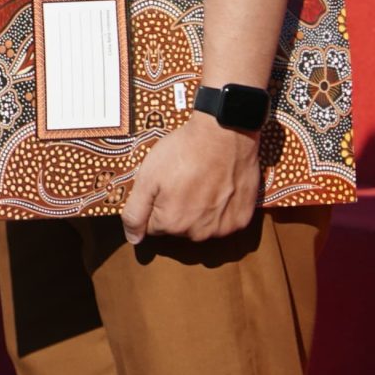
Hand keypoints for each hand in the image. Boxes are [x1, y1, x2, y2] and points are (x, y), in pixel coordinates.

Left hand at [121, 113, 259, 245]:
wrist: (224, 135)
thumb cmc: (183, 152)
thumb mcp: (147, 177)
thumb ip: (135, 212)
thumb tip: (133, 239)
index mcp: (171, 224)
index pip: (153, 226)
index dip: (155, 203)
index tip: (163, 185)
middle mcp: (197, 234)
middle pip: (178, 228)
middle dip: (176, 208)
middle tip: (183, 180)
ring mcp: (222, 229)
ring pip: (202, 226)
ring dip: (199, 211)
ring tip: (202, 182)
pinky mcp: (241, 219)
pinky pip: (225, 221)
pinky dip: (222, 209)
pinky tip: (220, 188)